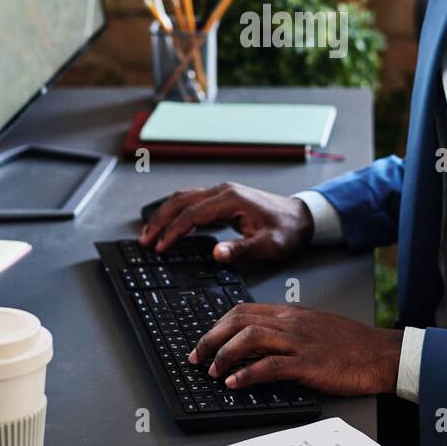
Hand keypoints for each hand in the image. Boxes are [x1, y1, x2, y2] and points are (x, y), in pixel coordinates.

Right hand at [139, 181, 314, 263]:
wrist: (302, 217)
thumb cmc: (287, 230)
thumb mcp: (268, 245)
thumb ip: (242, 249)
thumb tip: (216, 254)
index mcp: (231, 200)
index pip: (191, 215)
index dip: (172, 232)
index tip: (160, 248)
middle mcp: (223, 191)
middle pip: (180, 202)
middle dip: (159, 220)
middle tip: (144, 240)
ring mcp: (222, 192)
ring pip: (183, 198)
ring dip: (164, 214)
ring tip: (149, 232)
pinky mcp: (223, 198)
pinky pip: (192, 201)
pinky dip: (176, 211)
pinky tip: (169, 224)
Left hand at [189, 302, 403, 396]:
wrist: (382, 354)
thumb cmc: (352, 344)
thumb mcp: (314, 329)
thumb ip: (287, 331)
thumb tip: (257, 344)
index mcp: (290, 314)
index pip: (243, 311)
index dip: (217, 327)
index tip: (204, 343)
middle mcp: (290, 323)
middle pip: (239, 321)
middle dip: (211, 339)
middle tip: (197, 358)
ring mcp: (299, 342)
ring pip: (249, 338)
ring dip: (224, 355)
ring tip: (213, 371)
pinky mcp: (309, 363)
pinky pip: (270, 365)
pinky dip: (247, 374)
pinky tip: (235, 383)